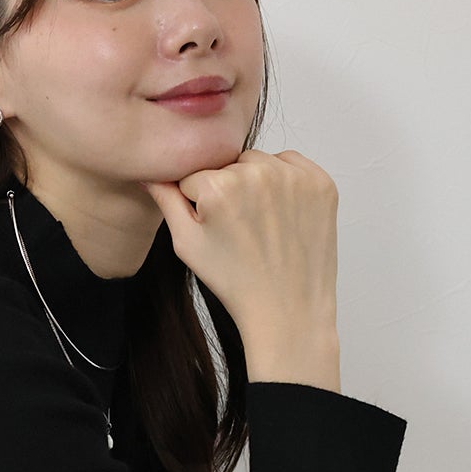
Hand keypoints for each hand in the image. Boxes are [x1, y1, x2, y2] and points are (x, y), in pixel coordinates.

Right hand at [139, 150, 338, 371]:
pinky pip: (292, 165)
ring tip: (261, 225)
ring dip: (256, 183)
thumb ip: (166, 201)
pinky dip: (286, 183)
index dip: (199, 202)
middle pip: (229, 165)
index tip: (216, 228)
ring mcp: (293, 176)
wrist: (287, 308)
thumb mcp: (188, 244)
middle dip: (229, 190)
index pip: (194, 175)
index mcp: (218, 185)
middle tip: (240, 230)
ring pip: (259, 162)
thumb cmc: (236, 281)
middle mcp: (257, 171)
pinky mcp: (320, 182)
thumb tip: (151, 173)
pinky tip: (282, 217)